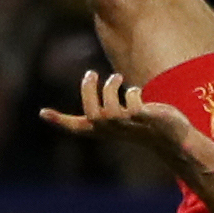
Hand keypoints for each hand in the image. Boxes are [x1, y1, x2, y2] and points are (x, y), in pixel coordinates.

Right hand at [39, 68, 198, 166]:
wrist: (171, 139)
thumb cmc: (139, 127)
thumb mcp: (115, 118)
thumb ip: (97, 107)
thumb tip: (77, 92)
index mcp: (102, 130)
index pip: (76, 128)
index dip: (59, 120)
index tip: (42, 112)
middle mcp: (111, 130)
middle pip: (92, 111)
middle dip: (89, 89)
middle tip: (91, 73)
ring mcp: (127, 126)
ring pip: (111, 104)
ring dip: (113, 86)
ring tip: (118, 79)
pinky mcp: (143, 118)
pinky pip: (133, 99)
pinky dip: (134, 93)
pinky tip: (138, 93)